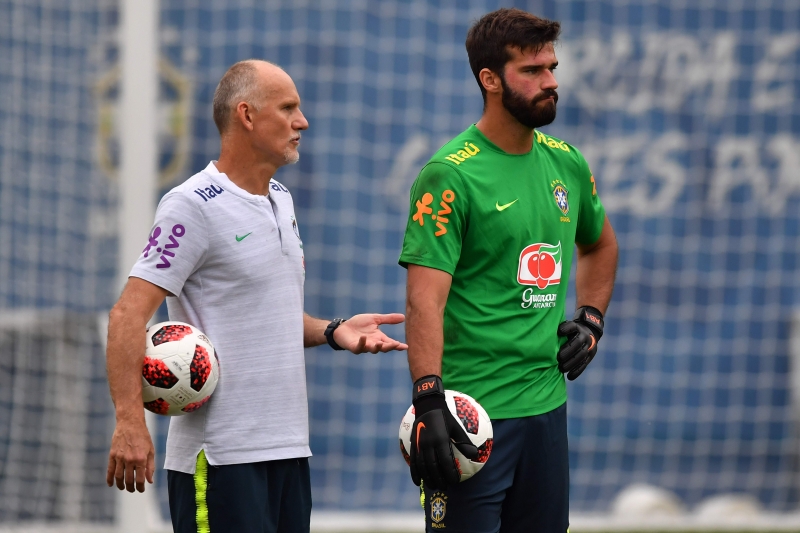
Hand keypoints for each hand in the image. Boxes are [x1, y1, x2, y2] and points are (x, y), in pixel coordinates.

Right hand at [106, 417, 154, 492]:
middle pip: (128, 480)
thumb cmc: (143, 437)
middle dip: (131, 487)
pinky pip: (110, 470)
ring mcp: (119, 457)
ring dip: (121, 485)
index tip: (141, 490)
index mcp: (141, 459)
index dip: (140, 487)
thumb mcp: (151, 451)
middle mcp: (130, 459)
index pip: (140, 479)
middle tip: (132, 490)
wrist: (130, 423)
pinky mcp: (112, 455)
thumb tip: (150, 481)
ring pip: (118, 477)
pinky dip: (109, 479)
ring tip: (123, 488)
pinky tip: (111, 484)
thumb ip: (150, 467)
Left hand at [333, 313, 408, 353]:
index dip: (398, 345)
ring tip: (380, 343)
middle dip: (389, 347)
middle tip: (395, 345)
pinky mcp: (354, 347)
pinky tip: (364, 337)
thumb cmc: (358, 324)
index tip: (406, 346)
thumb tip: (403, 317)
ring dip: (377, 347)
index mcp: (379, 338)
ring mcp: (364, 347)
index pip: (390, 343)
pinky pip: (359, 347)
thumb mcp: (375, 319)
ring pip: (372, 350)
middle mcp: (373, 344)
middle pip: (383, 348)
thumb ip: (388, 319)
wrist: (343, 327)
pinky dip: (362, 343)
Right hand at [408, 375, 477, 490]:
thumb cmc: (446, 416)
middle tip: (444, 487)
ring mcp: (419, 445)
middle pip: (433, 467)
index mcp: (441, 440)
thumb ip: (464, 443)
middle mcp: (429, 444)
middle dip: (439, 479)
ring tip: (433, 486)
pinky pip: (413, 462)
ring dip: (427, 478)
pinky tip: (417, 482)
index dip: (450, 473)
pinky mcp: (413, 445)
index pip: (446, 462)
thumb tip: (475, 455)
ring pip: (422, 466)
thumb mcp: (457, 428)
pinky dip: (415, 473)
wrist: (428, 405)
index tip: (454, 481)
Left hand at [557, 306, 603, 380]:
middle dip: (568, 350)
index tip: (559, 331)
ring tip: (562, 368)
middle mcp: (584, 336)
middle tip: (558, 358)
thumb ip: (557, 331)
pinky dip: (577, 371)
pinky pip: (585, 364)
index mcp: (577, 327)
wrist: (588, 333)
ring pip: (582, 354)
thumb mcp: (565, 327)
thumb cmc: (569, 332)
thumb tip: (539, 335)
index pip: (572, 326)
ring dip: (572, 363)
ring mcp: (589, 346)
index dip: (566, 328)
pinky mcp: (590, 356)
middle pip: (578, 342)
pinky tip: (569, 377)